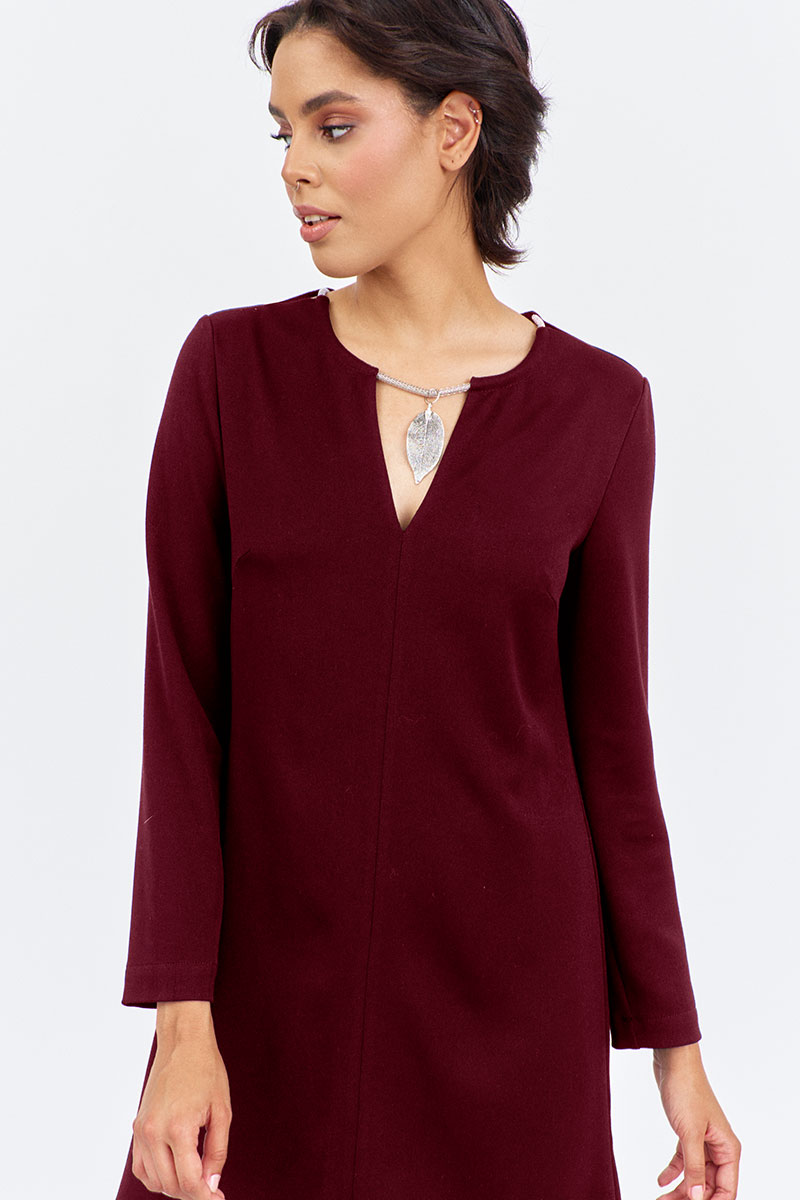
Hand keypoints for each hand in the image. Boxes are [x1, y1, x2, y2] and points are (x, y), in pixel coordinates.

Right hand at [131, 1021, 231, 1198]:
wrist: (183, 1042)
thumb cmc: (206, 1071)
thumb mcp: (222, 1112)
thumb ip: (217, 1152)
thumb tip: (212, 1185)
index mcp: (178, 1127)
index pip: (189, 1181)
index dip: (205, 1196)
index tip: (218, 1199)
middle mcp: (154, 1132)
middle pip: (171, 1185)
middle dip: (192, 1193)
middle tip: (211, 1190)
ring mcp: (141, 1130)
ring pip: (153, 1181)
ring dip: (174, 1187)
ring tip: (195, 1179)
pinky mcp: (137, 1127)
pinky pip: (141, 1167)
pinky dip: (156, 1177)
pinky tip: (174, 1171)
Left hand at [652, 1043, 740, 1199]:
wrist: (673, 1062)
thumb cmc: (687, 1090)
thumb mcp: (690, 1133)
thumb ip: (694, 1167)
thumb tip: (698, 1197)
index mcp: (728, 1148)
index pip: (727, 1189)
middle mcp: (719, 1147)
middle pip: (710, 1185)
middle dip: (692, 1197)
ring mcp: (703, 1140)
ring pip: (695, 1174)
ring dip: (681, 1188)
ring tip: (661, 1198)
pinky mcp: (688, 1133)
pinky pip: (683, 1160)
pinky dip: (673, 1171)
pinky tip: (661, 1180)